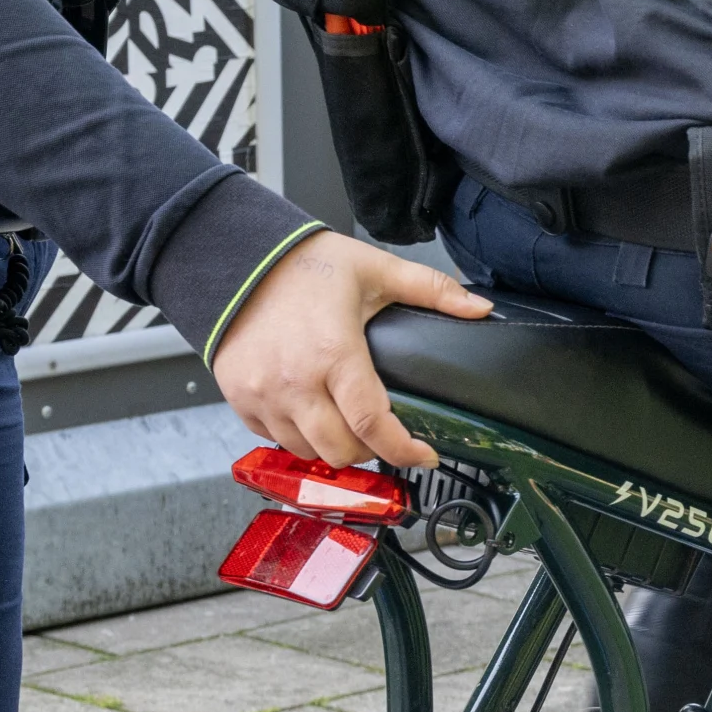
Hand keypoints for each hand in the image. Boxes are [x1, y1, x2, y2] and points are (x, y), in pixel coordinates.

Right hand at [208, 231, 488, 470]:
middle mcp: (295, 382)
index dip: (405, 450)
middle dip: (370, 452)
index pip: (374, 424)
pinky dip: (297, 436)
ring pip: (307, 452)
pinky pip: (274, 439)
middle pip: (341, 451)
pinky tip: (311, 414)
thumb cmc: (300, 264)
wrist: (233, 257)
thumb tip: (478, 308)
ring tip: (347, 425)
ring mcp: (262, 394)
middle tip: (383, 436)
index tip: (425, 454)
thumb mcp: (373, 269)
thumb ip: (430, 290)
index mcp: (333, 353)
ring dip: (333, 447)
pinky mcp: (239, 398)